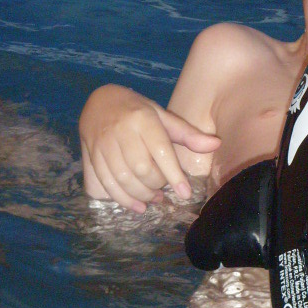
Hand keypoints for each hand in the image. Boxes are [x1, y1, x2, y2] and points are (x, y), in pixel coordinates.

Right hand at [79, 84, 219, 212]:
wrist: (99, 102)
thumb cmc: (137, 111)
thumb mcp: (163, 116)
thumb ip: (187, 134)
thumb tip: (216, 144)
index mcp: (143, 119)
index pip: (161, 150)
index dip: (174, 174)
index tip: (186, 193)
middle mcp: (122, 131)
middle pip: (142, 168)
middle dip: (156, 185)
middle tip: (165, 190)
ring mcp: (103, 145)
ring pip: (123, 179)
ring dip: (142, 195)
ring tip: (155, 198)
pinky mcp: (92, 157)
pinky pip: (107, 185)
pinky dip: (124, 200)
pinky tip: (138, 205)